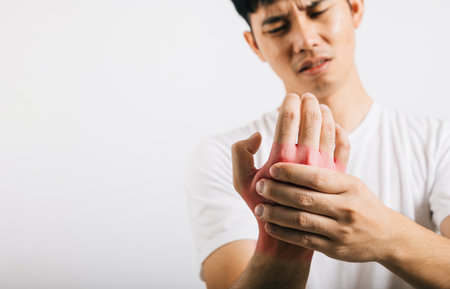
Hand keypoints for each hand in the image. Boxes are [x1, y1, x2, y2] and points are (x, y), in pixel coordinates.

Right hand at [231, 93, 349, 260]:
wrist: (290, 234)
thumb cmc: (261, 204)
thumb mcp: (240, 181)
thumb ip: (240, 153)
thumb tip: (257, 134)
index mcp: (281, 158)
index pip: (288, 119)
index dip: (289, 103)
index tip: (289, 97)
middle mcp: (305, 160)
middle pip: (312, 119)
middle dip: (309, 102)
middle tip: (306, 96)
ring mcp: (324, 168)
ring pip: (330, 129)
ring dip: (325, 113)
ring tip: (320, 106)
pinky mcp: (338, 175)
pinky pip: (345, 146)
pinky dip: (341, 132)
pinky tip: (335, 126)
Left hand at [255, 163, 395, 262]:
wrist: (385, 237)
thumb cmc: (361, 202)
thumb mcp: (352, 181)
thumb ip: (337, 158)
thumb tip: (329, 123)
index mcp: (350, 186)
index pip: (317, 177)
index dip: (293, 172)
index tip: (272, 168)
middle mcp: (346, 208)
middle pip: (306, 198)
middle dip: (279, 192)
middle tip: (260, 187)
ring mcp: (341, 230)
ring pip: (302, 221)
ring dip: (277, 214)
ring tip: (260, 209)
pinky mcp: (334, 249)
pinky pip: (304, 240)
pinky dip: (285, 233)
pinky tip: (270, 225)